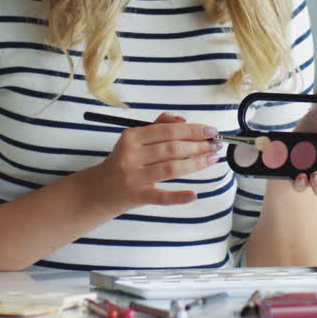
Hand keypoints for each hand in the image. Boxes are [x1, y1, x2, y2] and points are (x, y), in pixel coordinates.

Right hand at [92, 112, 220, 209]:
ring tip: (212, 158)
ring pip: (170, 168)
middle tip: (216, 145)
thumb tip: (183, 120)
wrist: (100, 190)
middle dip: (198, 146)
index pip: (167, 131)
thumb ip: (159, 126)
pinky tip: (193, 194)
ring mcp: (134, 177)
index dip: (192, 130)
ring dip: (195, 163)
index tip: (211, 131)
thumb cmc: (124, 161)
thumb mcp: (134, 139)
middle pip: (171, 148)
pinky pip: (160, 196)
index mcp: (132, 137)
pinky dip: (178, 196)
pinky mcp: (137, 196)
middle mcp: (131, 155)